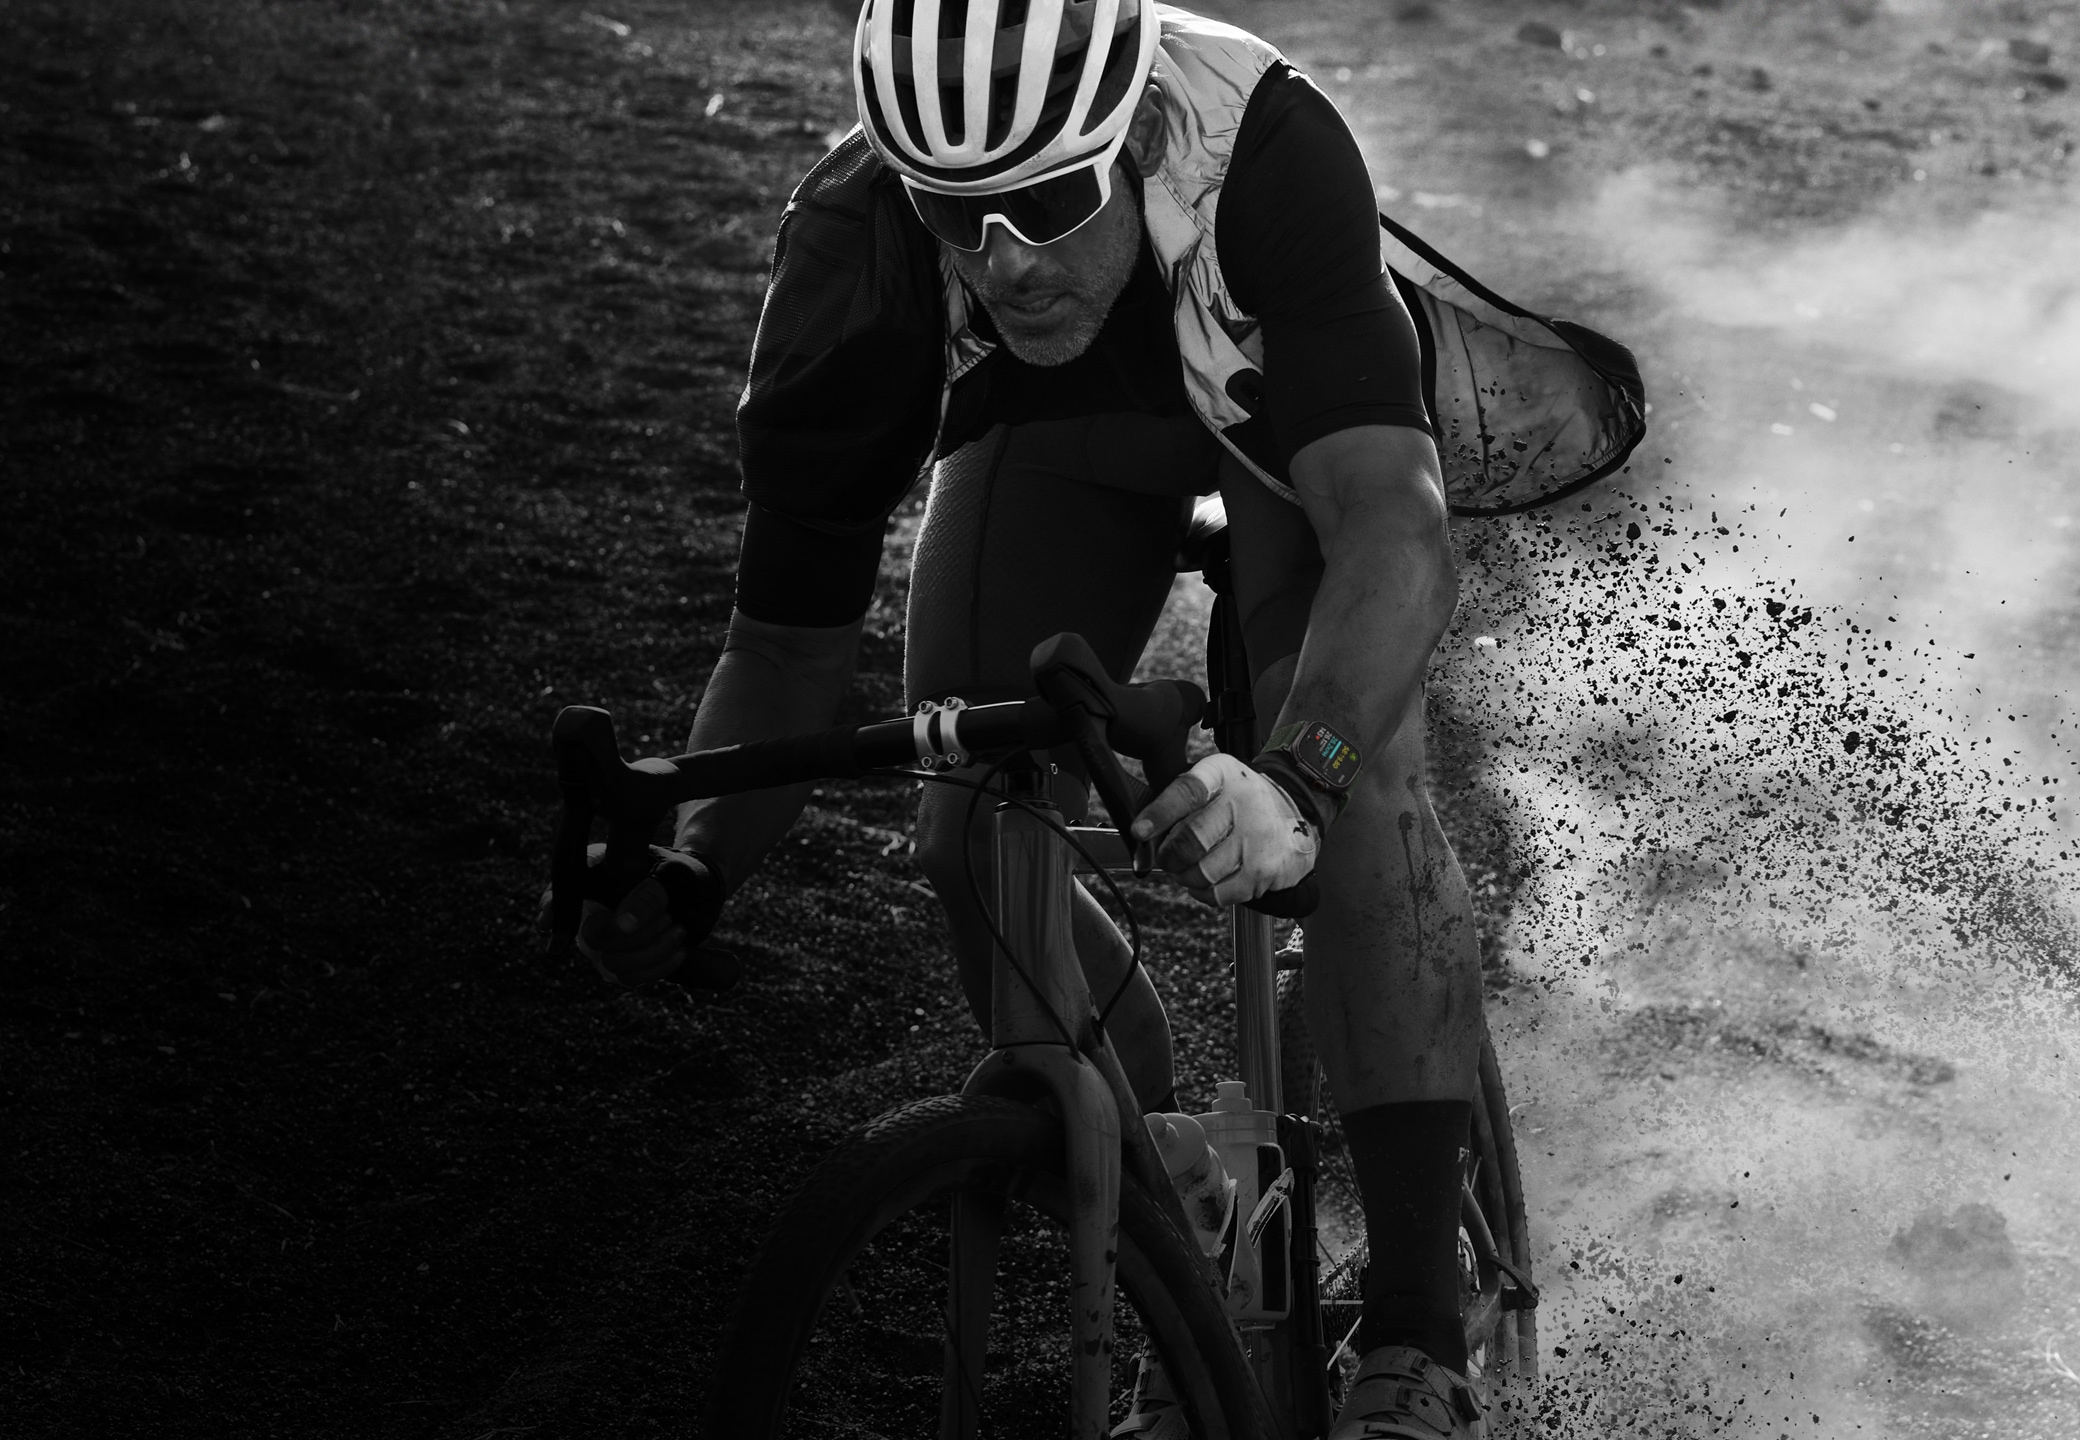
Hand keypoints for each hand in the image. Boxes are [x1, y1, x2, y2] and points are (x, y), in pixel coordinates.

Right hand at [536, 844, 735, 988]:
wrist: (699, 893)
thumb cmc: (679, 875)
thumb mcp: (671, 876)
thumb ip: (646, 895)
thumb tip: (621, 926)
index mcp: (593, 876)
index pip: (561, 892)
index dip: (552, 907)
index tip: (548, 922)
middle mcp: (590, 911)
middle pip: (592, 937)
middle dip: (635, 935)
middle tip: (668, 916)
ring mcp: (603, 942)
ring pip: (611, 963)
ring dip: (651, 950)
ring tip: (678, 928)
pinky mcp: (621, 963)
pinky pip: (629, 978)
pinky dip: (659, 967)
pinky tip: (680, 950)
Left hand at [1129, 753, 1318, 906]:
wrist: (1295, 814)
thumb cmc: (1238, 801)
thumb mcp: (1212, 782)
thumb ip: (1175, 800)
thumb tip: (1139, 835)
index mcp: (1222, 774)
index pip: (1187, 792)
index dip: (1160, 813)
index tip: (1140, 831)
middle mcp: (1243, 801)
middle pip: (1190, 841)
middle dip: (1168, 856)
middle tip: (1169, 856)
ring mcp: (1257, 838)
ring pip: (1200, 873)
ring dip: (1185, 876)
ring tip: (1192, 865)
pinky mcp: (1265, 870)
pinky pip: (1217, 894)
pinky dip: (1204, 892)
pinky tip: (1211, 878)